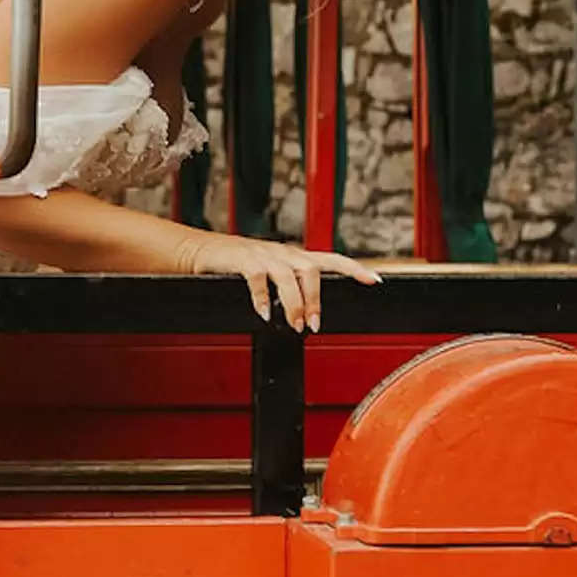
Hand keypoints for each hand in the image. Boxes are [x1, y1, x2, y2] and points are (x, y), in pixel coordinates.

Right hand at [182, 231, 383, 330]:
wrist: (200, 250)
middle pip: (312, 271)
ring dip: (295, 303)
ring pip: (289, 276)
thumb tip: (306, 316)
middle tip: (314, 326)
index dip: (355, 269)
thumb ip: (288, 288)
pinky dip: (263, 298)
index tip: (375, 281)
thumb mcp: (268, 274)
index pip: (332, 259)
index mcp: (294, 257)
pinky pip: (258, 278)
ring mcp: (264, 255)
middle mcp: (283, 253)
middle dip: (316, 300)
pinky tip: (264, 313)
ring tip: (295, 324)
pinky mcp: (243, 259)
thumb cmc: (236, 266)